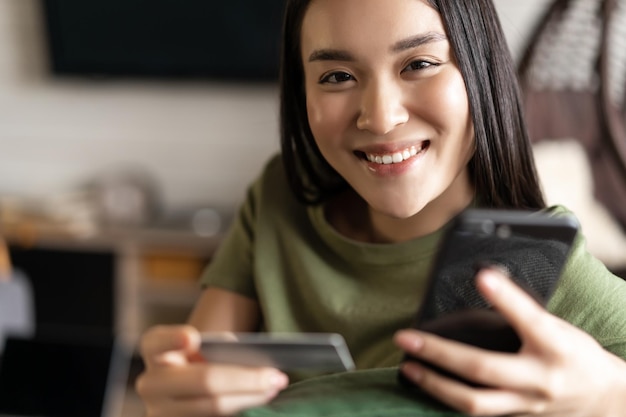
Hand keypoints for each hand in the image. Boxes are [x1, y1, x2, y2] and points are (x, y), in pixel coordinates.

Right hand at [135, 325, 288, 416]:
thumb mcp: (202, 346)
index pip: (158, 342)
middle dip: (247, 379)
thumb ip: (218, 346)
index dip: (174, 340)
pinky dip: (241, 410)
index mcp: (154, 350)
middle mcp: (150, 383)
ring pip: (214, 407)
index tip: (192, 338)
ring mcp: (159, 412)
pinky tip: (259, 400)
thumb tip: (251, 366)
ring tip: (274, 387)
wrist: (183, 388)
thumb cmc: (199, 358)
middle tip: (275, 376)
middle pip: (205, 381)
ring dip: (250, 397)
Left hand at [395, 268, 625, 416]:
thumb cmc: (576, 355)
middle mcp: (539, 378)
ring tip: (408, 367)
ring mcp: (525, 403)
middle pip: (482, 368)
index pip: (529, 318)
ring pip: (473, 401)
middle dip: (438, 353)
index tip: (481, 276)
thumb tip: (484, 285)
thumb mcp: (558, 327)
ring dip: (434, 384)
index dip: (505, 297)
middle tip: (406, 337)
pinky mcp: (516, 416)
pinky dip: (448, 399)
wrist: (603, 397)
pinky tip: (428, 387)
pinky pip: (478, 412)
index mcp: (555, 345)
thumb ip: (523, 315)